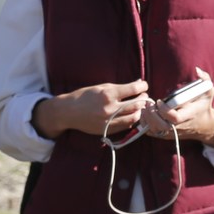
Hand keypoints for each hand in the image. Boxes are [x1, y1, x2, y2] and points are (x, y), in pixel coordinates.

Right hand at [31, 79, 148, 140]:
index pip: (133, 89)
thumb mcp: (101, 87)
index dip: (142, 87)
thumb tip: (137, 83)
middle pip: (136, 104)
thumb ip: (119, 87)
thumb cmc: (84, 96)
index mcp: (108, 94)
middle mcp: (110, 108)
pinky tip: (131, 115)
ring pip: (133, 117)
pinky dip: (131, 120)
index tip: (144, 85)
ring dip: (140, 111)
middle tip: (144, 96)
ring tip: (140, 106)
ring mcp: (109, 121)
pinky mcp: (107, 130)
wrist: (68, 112)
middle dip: (144, 99)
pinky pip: (125, 126)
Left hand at [138, 68, 213, 144]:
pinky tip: (145, 114)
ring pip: (156, 130)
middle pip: (163, 126)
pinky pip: (153, 133)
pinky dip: (145, 125)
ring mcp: (173, 132)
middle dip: (153, 115)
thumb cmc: (204, 105)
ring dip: (147, 119)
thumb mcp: (208, 91)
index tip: (159, 101)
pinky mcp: (167, 135)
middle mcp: (181, 125)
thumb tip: (196, 70)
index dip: (165, 110)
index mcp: (190, 114)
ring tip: (145, 108)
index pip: (175, 117)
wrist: (204, 126)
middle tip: (148, 103)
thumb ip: (204, 79)